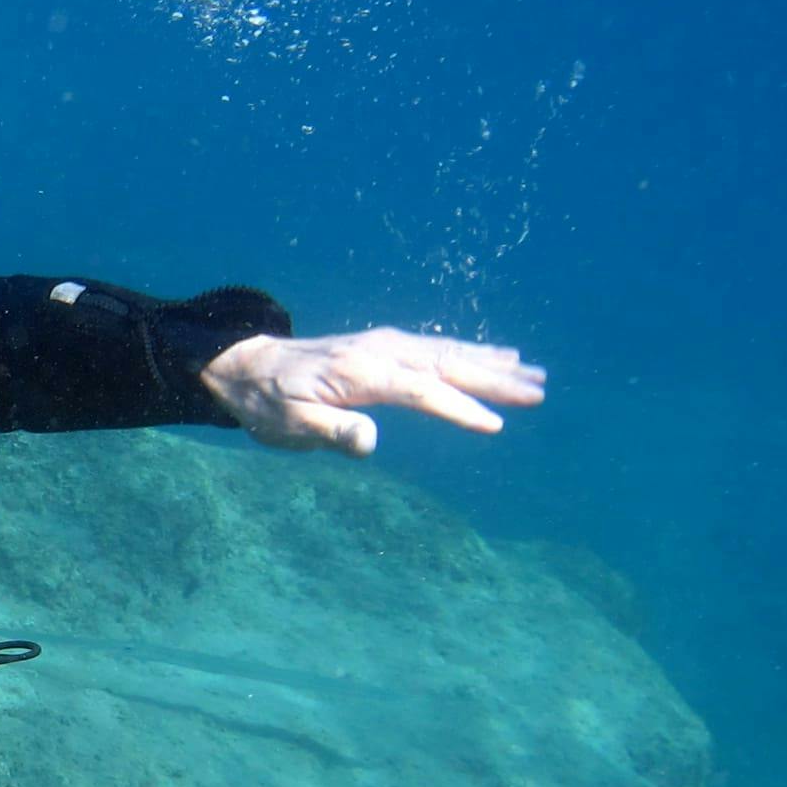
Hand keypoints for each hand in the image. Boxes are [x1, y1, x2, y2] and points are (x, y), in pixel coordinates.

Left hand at [200, 326, 547, 457]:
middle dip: (494, 379)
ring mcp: (386, 344)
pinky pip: (438, 347)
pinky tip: (498, 356)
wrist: (248, 366)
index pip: (419, 392)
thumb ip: (332, 432)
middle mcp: (380, 351)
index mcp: (360, 372)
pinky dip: (472, 351)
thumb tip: (371, 441)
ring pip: (449, 352)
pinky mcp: (387, 345)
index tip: (495, 424)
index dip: (457, 409)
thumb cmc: (270, 403)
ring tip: (533, 374)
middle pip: (446, 365)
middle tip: (539, 390)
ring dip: (492, 363)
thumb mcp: (291, 426)